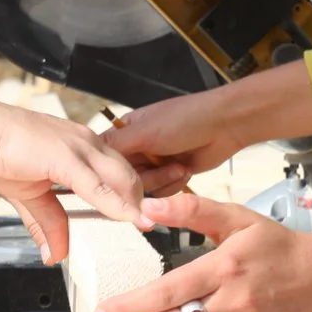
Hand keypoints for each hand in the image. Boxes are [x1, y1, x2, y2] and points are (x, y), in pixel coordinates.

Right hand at [0, 98, 145, 263]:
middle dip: (144, 201)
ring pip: (121, 178)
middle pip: (129, 175)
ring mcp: (79, 148)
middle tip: (151, 226)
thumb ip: (48, 223)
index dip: (133, 196)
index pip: (119, 172)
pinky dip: (115, 204)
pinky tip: (128, 219)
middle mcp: (87, 144)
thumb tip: (55, 254)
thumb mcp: (29, 195)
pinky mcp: (66, 157)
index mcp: (82, 148)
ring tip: (148, 226)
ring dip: (136, 205)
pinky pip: (97, 185)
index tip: (143, 217)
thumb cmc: (0, 149)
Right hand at [104, 91, 245, 194]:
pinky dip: (174, 185)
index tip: (118, 184)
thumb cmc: (187, 118)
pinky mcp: (172, 175)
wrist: (225, 126)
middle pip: (126, 180)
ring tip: (177, 166)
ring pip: (145, 189)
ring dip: (163, 181)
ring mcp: (156, 163)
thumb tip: (86, 154)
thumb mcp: (145, 131)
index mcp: (127, 132)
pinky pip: (163, 193)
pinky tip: (184, 170)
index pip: (107, 160)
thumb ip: (116, 145)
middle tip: (158, 168)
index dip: (112, 173)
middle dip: (145, 179)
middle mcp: (139, 148)